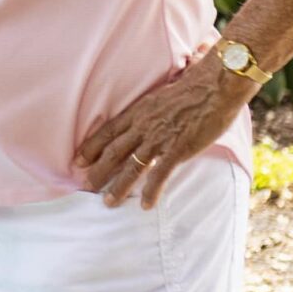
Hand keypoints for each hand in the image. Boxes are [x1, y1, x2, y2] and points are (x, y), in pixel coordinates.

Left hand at [77, 54, 255, 209]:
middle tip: (86, 187)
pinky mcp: (177, 149)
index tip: (77, 160)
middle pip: (113, 152)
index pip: (107, 132)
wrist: (215, 86)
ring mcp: (159, 138)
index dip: (90, 147)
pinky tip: (146, 205)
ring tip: (108, 202)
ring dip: (118, 186)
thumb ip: (150, 111)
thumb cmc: (193, 88)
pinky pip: (160, 175)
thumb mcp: (160, 97)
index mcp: (138, 112)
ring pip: (131, 167)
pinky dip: (151, 191)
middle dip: (98, 171)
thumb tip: (146, 117)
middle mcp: (143, 126)